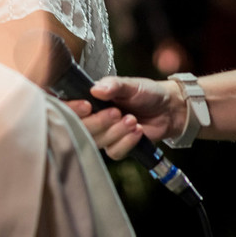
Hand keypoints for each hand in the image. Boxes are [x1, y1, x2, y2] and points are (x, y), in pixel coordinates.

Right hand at [64, 77, 182, 159]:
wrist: (168, 109)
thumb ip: (113, 86)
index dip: (72, 109)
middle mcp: (91, 117)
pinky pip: (114, 152)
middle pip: (80, 128)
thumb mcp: (130, 84)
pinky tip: (138, 131)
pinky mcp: (117, 146)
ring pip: (97, 141)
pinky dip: (127, 142)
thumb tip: (95, 90)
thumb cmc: (146, 92)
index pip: (67, 107)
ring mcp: (103, 133)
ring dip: (116, 132)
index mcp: (88, 98)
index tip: (86, 106)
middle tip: (117, 112)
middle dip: (99, 122)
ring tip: (132, 120)